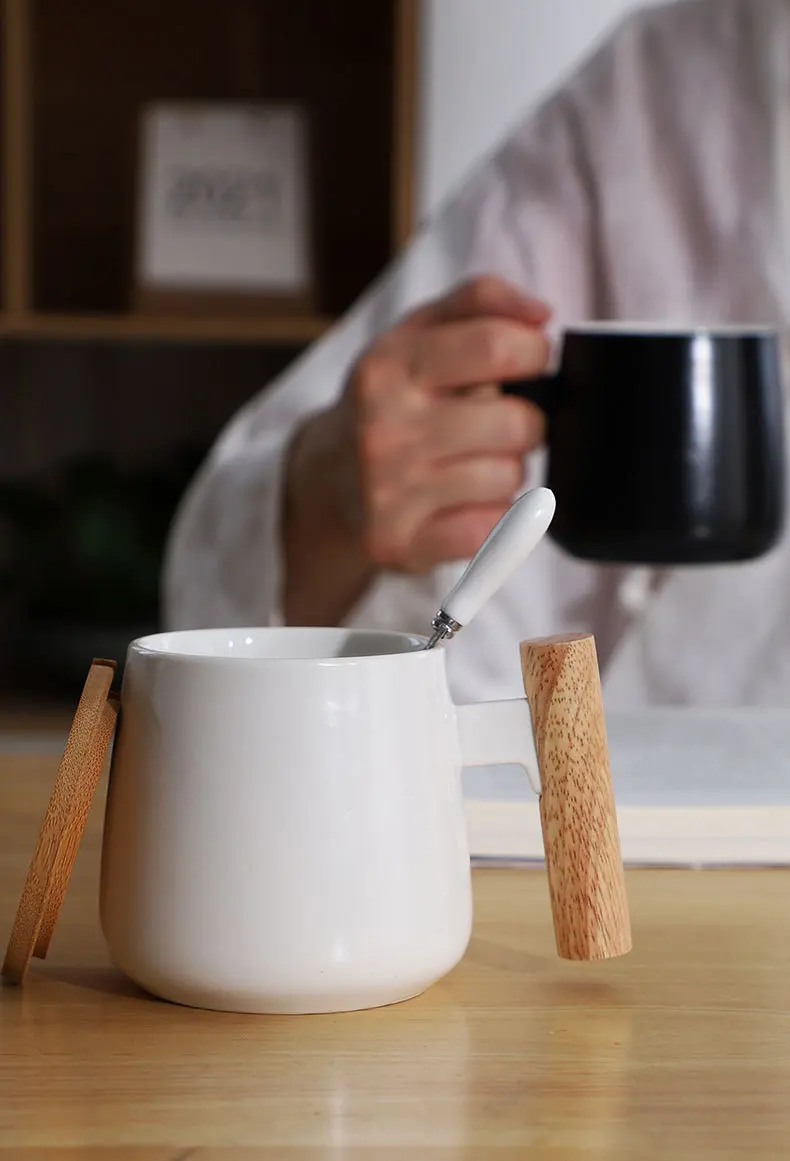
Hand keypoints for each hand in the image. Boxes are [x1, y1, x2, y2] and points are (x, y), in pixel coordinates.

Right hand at [284, 276, 551, 622]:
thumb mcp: (418, 333)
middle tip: (494, 425)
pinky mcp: (401, 542)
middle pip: (517, 424)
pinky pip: (493, 529)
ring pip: (510, 479)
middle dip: (523, 423)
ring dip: (506, 472)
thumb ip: (481, 300)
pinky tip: (464, 503)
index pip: (495, 347)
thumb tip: (541, 313)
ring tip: (472, 464)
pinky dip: (494, 519)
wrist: (327, 480)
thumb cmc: (390, 400)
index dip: (533, 353)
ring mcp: (388, 492)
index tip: (529, 361)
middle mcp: (383, 428)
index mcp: (388, 366)